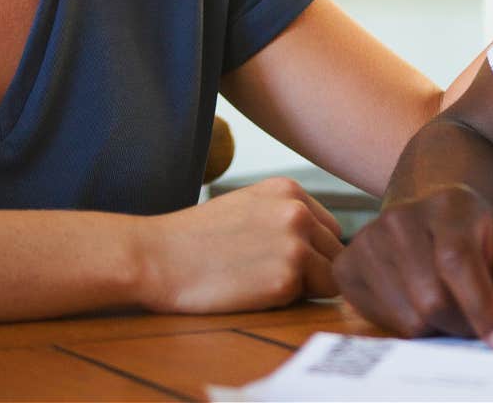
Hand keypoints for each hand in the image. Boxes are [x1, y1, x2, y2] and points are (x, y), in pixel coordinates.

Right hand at [142, 177, 343, 312]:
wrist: (157, 257)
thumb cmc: (196, 237)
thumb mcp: (248, 205)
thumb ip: (286, 215)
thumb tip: (327, 245)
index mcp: (289, 190)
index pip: (331, 229)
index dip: (312, 251)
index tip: (279, 259)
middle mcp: (298, 212)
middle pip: (336, 254)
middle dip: (313, 270)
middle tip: (267, 274)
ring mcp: (295, 246)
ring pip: (331, 279)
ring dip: (305, 288)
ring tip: (260, 281)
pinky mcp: (286, 280)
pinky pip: (308, 300)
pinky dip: (287, 302)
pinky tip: (252, 292)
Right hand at [334, 185, 492, 347]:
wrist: (434, 224)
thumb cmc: (479, 244)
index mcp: (448, 204)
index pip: (457, 261)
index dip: (481, 306)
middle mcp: (401, 217)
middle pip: (431, 298)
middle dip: (462, 325)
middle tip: (475, 324)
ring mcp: (368, 239)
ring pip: (408, 316)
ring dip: (437, 329)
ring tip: (448, 308)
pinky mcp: (346, 265)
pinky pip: (380, 320)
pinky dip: (406, 326)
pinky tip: (416, 304)